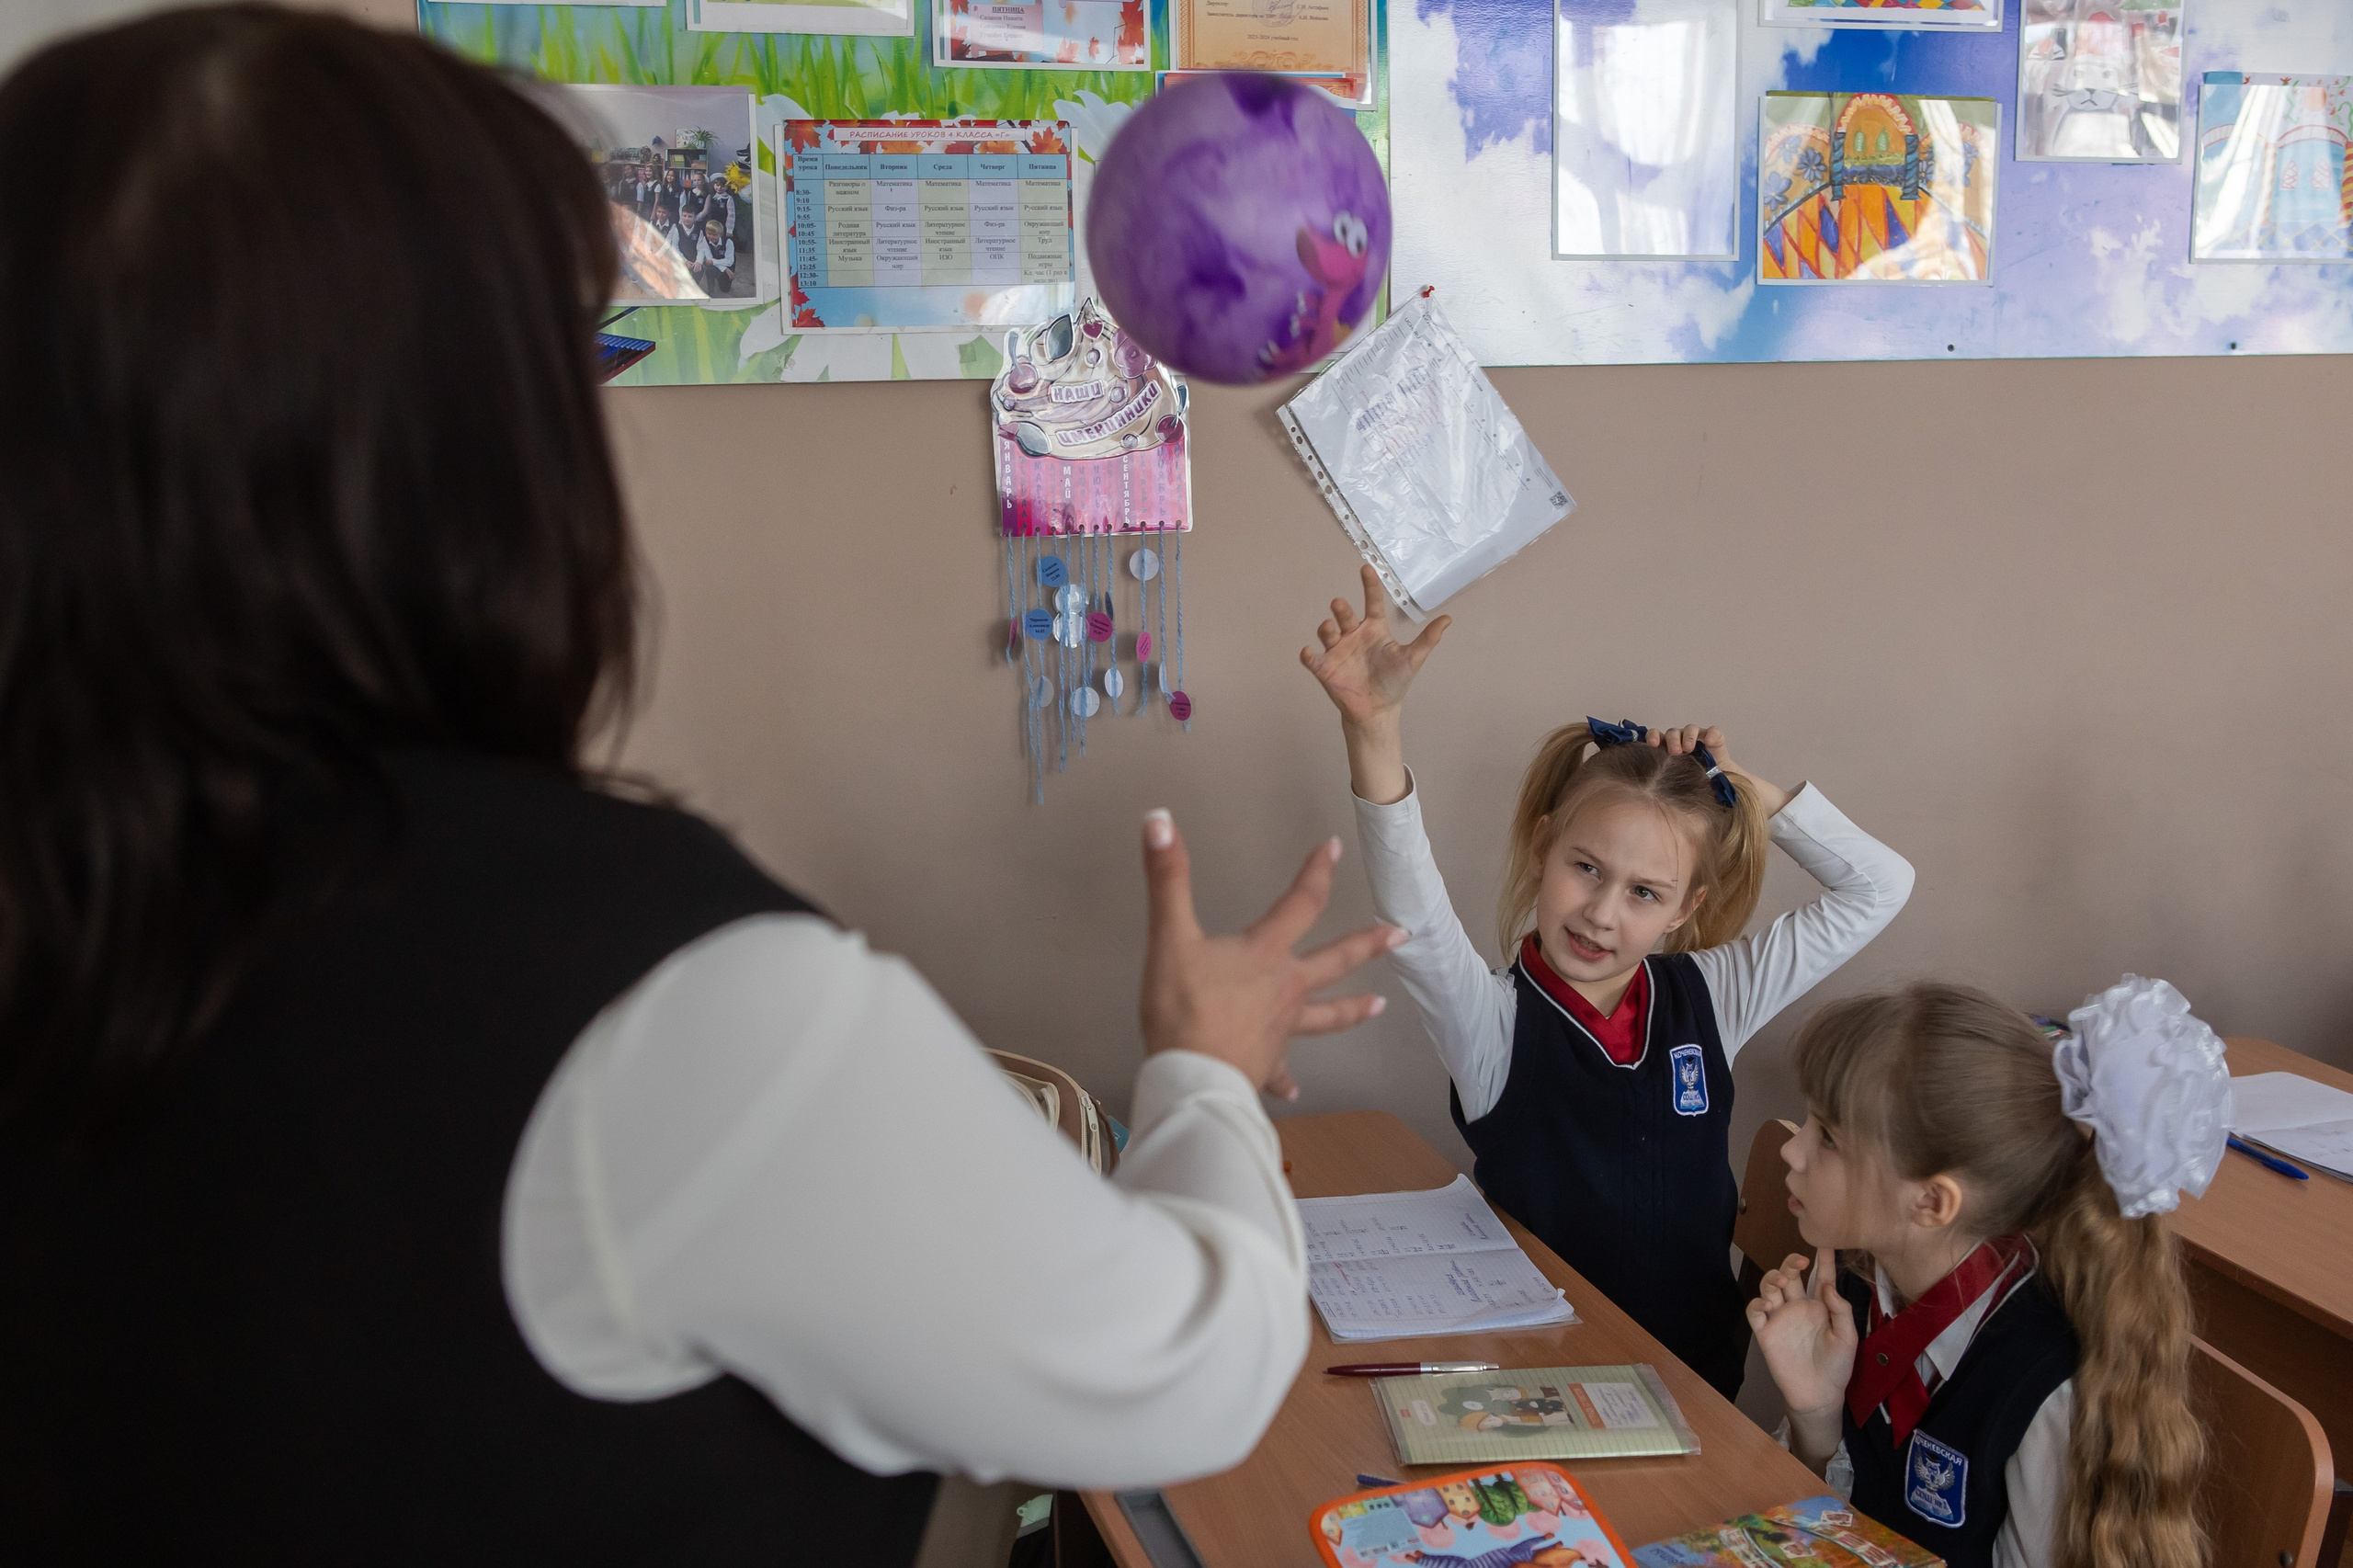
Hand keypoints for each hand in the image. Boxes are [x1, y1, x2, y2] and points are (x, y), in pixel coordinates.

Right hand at [1139, 809, 1402, 1097]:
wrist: (1192, 1078)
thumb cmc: (1183, 1008)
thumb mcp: (1169, 938)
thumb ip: (1167, 879)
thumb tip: (1159, 819)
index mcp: (1266, 953)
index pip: (1300, 903)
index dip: (1316, 872)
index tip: (1334, 848)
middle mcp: (1285, 988)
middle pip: (1335, 961)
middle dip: (1367, 944)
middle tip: (1400, 934)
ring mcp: (1281, 1029)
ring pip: (1325, 1018)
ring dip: (1352, 1010)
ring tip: (1380, 1007)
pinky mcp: (1266, 1065)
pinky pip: (1281, 1071)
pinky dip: (1286, 1079)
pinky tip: (1293, 1089)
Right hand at [1300, 566, 1447, 805]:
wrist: (1378, 710)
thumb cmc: (1394, 682)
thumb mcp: (1412, 659)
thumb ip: (1428, 639)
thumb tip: (1448, 619)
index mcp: (1374, 630)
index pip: (1371, 602)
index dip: (1369, 585)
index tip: (1366, 568)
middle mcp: (1354, 635)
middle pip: (1345, 615)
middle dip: (1341, 609)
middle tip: (1340, 605)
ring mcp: (1338, 651)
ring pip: (1327, 632)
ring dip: (1326, 628)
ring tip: (1329, 628)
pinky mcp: (1325, 668)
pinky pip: (1313, 659)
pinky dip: (1308, 655)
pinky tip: (1308, 652)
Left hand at [1647, 724, 1788, 817]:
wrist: (1722, 790)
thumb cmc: (1695, 789)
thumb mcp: (1677, 788)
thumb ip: (1663, 786)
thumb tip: (1644, 801)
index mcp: (1668, 751)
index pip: (1656, 737)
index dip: (1653, 737)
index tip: (1652, 745)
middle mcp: (1682, 743)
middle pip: (1673, 732)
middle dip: (1672, 740)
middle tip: (1675, 752)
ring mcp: (1699, 740)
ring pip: (1690, 729)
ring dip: (1688, 736)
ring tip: (1689, 748)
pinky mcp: (1716, 741)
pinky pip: (1714, 732)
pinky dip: (1712, 734)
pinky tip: (1710, 742)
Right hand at [1745, 1248, 1856, 1464]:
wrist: (1818, 1395)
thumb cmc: (1837, 1367)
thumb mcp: (1848, 1338)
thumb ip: (1840, 1310)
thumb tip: (1827, 1286)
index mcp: (1820, 1307)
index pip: (1821, 1277)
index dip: (1823, 1259)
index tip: (1825, 1241)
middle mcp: (1798, 1307)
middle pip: (1789, 1275)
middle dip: (1790, 1263)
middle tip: (1798, 1261)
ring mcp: (1780, 1318)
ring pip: (1769, 1288)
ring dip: (1772, 1279)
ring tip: (1781, 1283)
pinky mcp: (1765, 1333)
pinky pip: (1755, 1312)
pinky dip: (1756, 1304)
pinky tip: (1766, 1306)